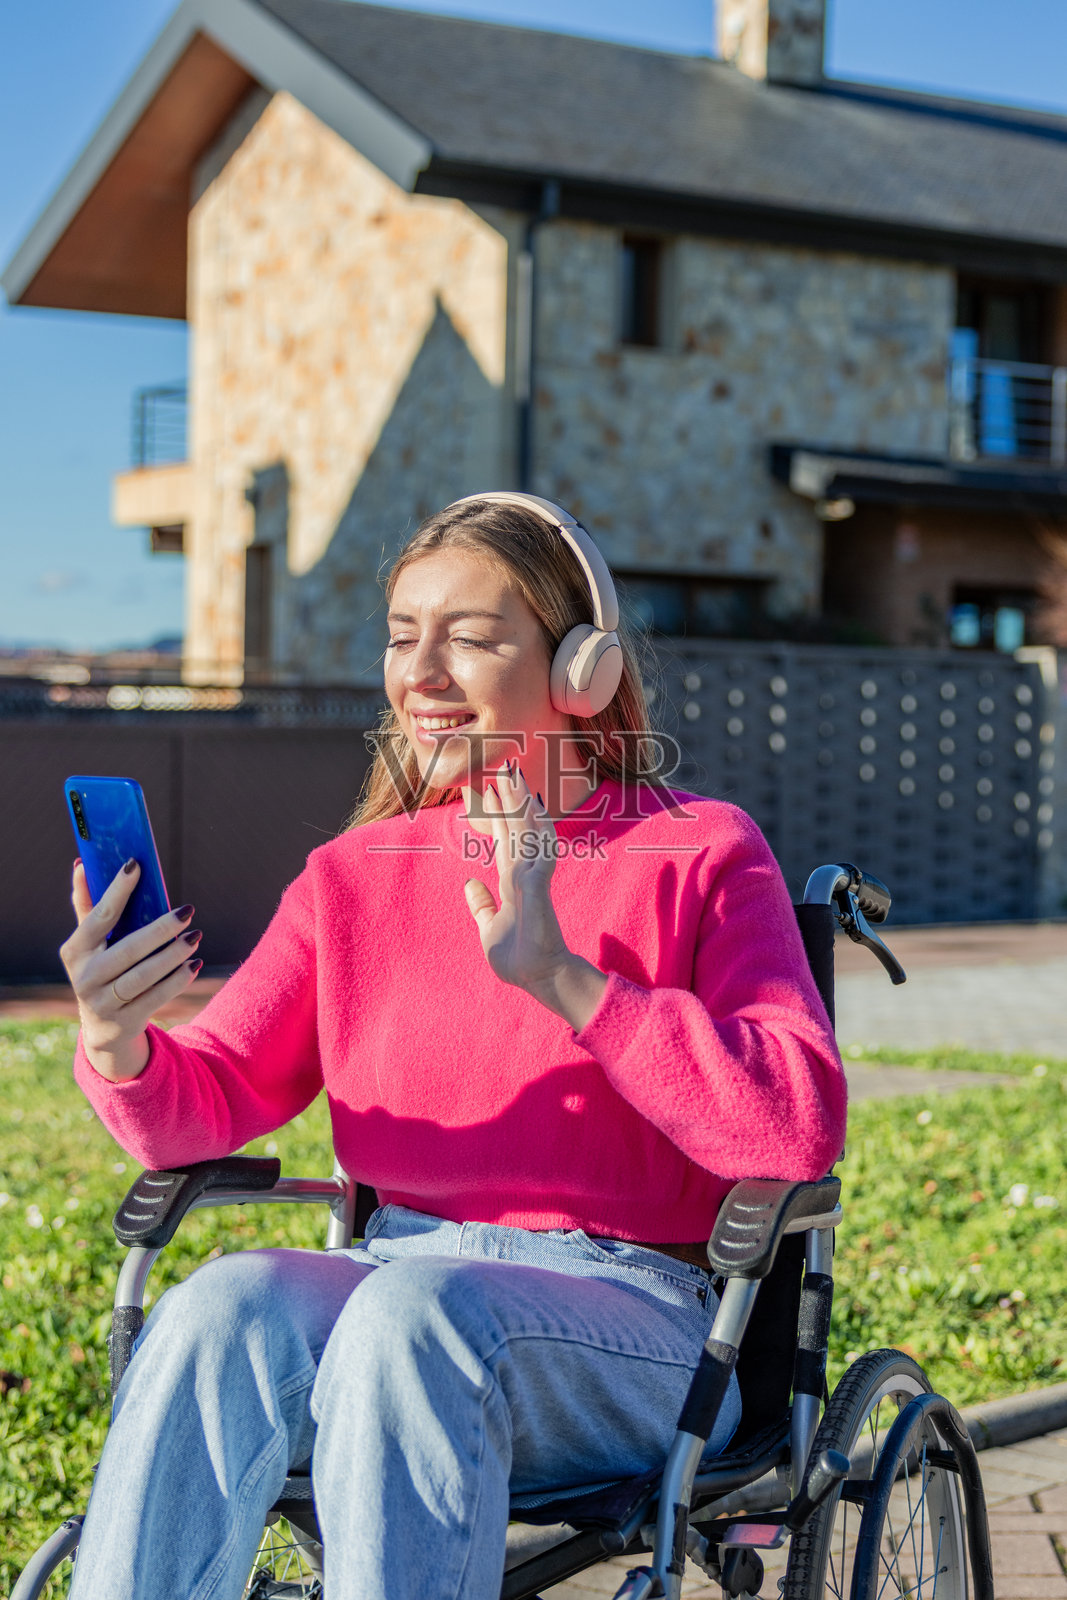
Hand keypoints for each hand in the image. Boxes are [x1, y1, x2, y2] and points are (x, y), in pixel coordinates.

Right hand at [60, 859, 202, 1082]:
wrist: (103, 1028)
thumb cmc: (100, 969)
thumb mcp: (89, 943)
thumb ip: (86, 905)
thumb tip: (81, 864)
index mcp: (75, 950)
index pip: (98, 916)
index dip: (116, 890)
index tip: (136, 865)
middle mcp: (85, 977)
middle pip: (127, 950)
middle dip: (160, 929)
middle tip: (187, 910)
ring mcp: (104, 1003)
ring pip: (143, 976)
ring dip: (173, 955)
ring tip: (195, 935)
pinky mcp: (126, 1021)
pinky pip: (156, 998)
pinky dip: (177, 981)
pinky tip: (194, 964)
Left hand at [463, 764, 606, 1029]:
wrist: (538, 977)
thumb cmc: (518, 957)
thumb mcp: (489, 927)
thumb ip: (481, 905)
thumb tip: (470, 884)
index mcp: (512, 881)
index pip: (504, 839)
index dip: (498, 814)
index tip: (490, 790)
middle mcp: (523, 873)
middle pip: (517, 827)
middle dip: (510, 798)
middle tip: (504, 767)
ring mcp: (532, 877)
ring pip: (527, 831)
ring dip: (521, 803)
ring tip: (514, 776)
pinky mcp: (537, 884)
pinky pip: (537, 849)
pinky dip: (534, 828)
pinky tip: (532, 807)